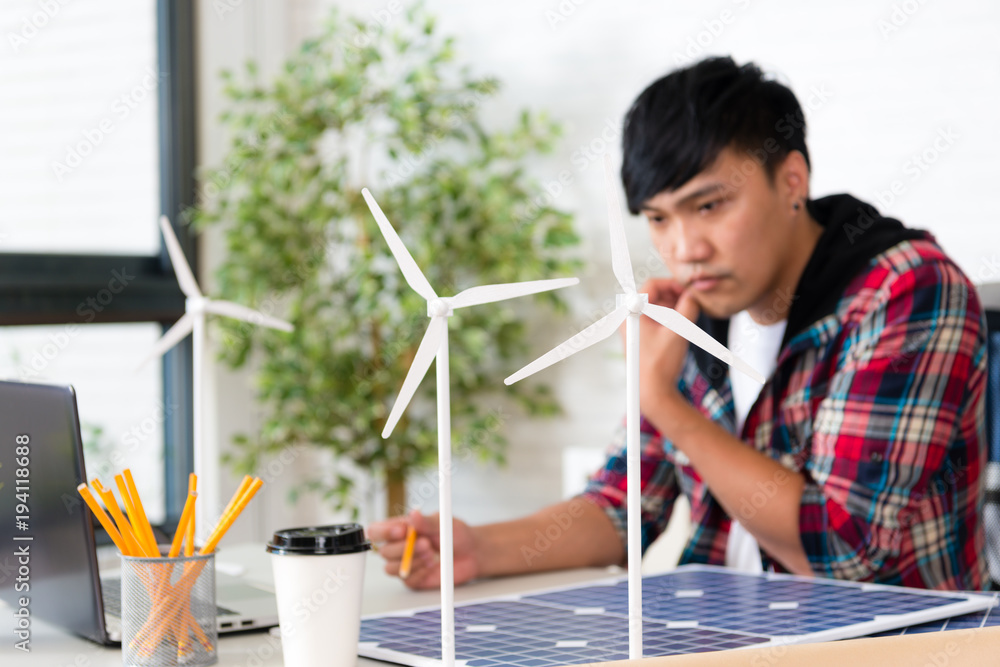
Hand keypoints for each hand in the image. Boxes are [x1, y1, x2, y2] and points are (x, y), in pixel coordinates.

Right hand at [366, 510, 480, 589]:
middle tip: (426, 544)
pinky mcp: (412, 579)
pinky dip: (420, 573)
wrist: (471, 553)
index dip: (384, 532)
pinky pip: (406, 579)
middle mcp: (398, 546)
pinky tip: (432, 566)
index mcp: (399, 528)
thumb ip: (427, 521)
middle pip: (383, 551)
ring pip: (390, 568)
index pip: (376, 531)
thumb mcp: (443, 523)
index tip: (402, 531)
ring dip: (412, 562)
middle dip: (404, 549)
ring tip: (431, 555)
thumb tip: (413, 514)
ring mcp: (404, 563)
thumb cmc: (455, 534)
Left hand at [632, 278, 700, 413]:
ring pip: (656, 306)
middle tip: (692, 303)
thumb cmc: (661, 364)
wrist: (653, 391)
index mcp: (632, 313)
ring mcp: (634, 327)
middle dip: (674, 296)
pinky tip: (681, 326)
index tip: (688, 291)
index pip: (652, 285)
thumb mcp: (679, 332)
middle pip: (654, 294)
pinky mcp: (640, 335)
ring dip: (674, 307)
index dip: (673, 284)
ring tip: (689, 316)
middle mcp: (629, 317)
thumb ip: (688, 308)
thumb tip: (693, 295)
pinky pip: (656, 318)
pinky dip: (669, 317)